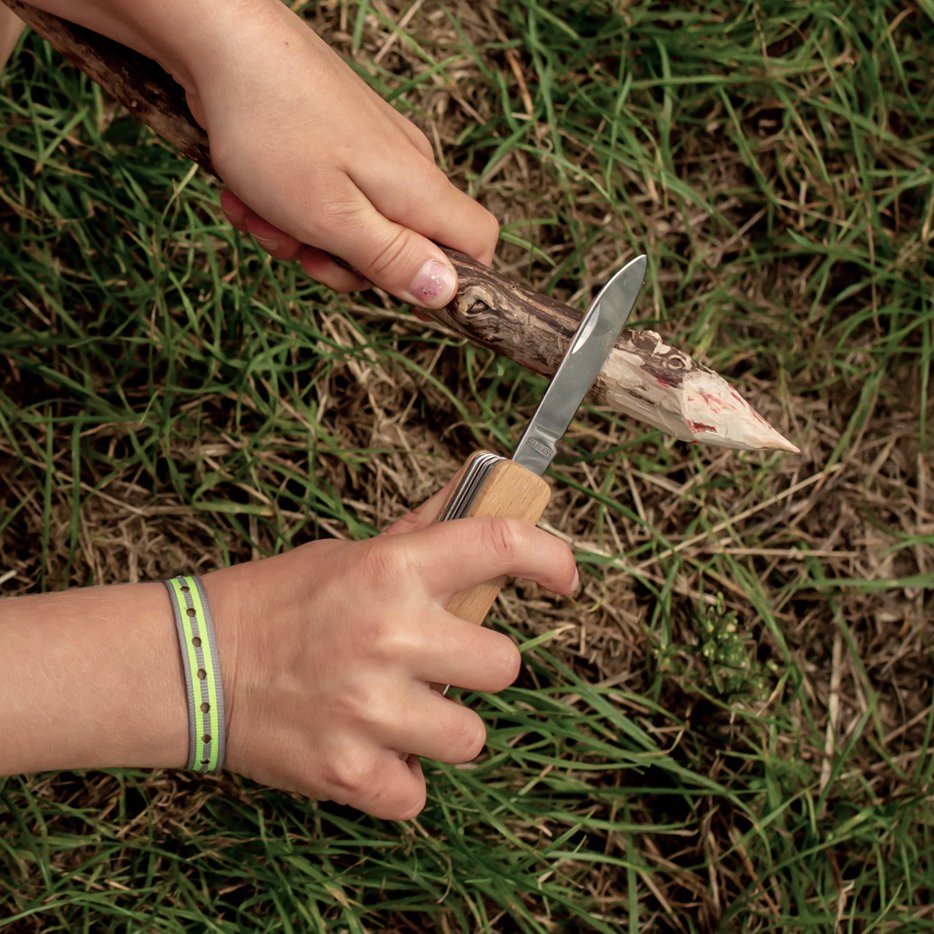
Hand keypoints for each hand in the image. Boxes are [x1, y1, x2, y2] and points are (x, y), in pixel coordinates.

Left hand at [187, 2, 498, 305]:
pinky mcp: (334, 143)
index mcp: (419, 190)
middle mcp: (405, 169)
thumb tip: (445, 292)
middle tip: (304, 252)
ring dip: (302, 238)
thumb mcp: (334, 217)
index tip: (396, 291)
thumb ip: (391, 259)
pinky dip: (284, 208)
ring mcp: (370, 154)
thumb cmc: (276, 128)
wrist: (221, 41)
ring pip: (353, 228)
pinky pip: (322, 199)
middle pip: (403, 250)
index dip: (452, 281)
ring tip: (262, 213)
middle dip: (347, 266)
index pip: (480, 244)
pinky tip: (248, 193)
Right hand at [204, 487, 577, 819]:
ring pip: (471, 739)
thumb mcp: (351, 553)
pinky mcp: (349, 771)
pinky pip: (418, 794)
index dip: (550, 559)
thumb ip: (422, 531)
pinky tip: (370, 752)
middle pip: (505, 666)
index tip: (564, 578)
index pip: (500, 547)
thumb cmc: (277, 601)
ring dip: (442, 729)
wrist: (193, 664)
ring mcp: (372, 709)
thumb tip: (480, 483)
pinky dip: (399, 780)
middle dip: (478, 667)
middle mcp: (391, 635)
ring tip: (397, 711)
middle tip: (437, 663)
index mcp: (392, 570)